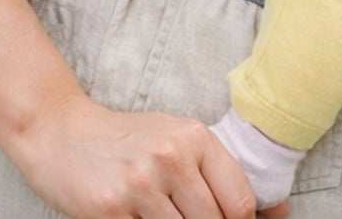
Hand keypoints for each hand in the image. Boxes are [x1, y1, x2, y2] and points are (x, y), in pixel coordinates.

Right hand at [3, 92, 262, 218]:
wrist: (61, 132)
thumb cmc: (127, 141)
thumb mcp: (175, 140)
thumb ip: (218, 173)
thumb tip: (280, 210)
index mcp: (195, 136)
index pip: (241, 201)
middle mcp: (172, 156)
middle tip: (180, 214)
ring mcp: (141, 184)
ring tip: (156, 212)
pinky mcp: (113, 210)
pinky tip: (137, 216)